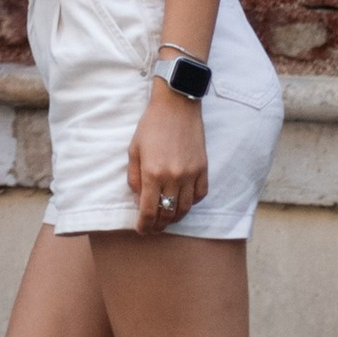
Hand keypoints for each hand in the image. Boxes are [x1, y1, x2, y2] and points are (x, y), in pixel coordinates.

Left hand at [128, 83, 210, 230]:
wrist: (176, 106)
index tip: (142, 230)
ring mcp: (191, 174)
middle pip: (168, 213)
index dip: (145, 225)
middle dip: (159, 225)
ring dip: (175, 217)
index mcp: (153, 173)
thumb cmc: (151, 126)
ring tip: (167, 218)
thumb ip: (135, 178)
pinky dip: (191, 202)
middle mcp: (173, 177)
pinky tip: (183, 202)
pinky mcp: (203, 168)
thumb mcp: (134, 150)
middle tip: (153, 228)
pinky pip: (200, 195)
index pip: (149, 210)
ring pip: (185, 208)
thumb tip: (139, 199)